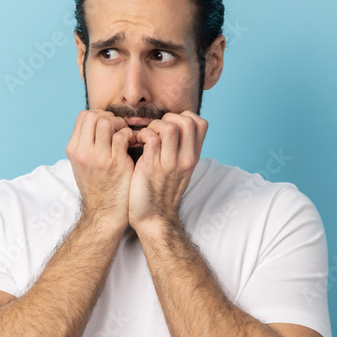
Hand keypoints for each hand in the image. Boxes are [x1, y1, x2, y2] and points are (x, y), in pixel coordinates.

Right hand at [65, 109, 135, 232]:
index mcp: (74, 149)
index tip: (110, 127)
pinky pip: (123, 136)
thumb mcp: (82, 165)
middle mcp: (83, 152)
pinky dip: (130, 136)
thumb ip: (86, 144)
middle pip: (94, 115)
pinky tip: (133, 145)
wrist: (104, 214)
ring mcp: (99, 157)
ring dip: (121, 125)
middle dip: (111, 117)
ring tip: (126, 137)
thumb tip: (97, 124)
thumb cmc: (97, 188)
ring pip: (107, 122)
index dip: (100, 115)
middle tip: (119, 130)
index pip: (84, 116)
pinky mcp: (116, 164)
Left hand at [128, 110, 207, 233]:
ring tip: (144, 137)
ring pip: (169, 127)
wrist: (154, 219)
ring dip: (153, 126)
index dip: (183, 116)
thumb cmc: (162, 192)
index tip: (168, 125)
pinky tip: (135, 144)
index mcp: (193, 157)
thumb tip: (173, 128)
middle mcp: (185, 159)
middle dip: (167, 117)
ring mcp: (169, 164)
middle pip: (187, 121)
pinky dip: (141, 136)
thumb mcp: (179, 170)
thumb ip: (180, 150)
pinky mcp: (151, 168)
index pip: (200, 123)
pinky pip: (150, 139)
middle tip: (155, 129)